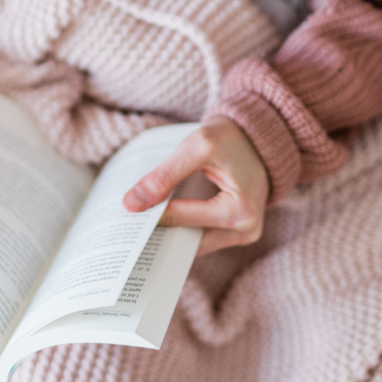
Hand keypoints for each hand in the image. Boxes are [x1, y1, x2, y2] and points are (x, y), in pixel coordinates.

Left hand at [122, 116, 268, 255]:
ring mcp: (242, 235)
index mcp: (240, 211)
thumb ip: (165, 176)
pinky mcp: (235, 232)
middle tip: (126, 224)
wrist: (257, 138)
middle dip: (158, 231)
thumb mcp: (196, 147)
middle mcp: (245, 230)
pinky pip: (201, 236)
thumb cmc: (230, 139)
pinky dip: (182, 227)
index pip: (182, 219)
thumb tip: (132, 204)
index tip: (124, 212)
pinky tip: (161, 216)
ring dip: (169, 232)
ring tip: (140, 219)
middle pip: (187, 240)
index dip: (150, 214)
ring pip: (192, 243)